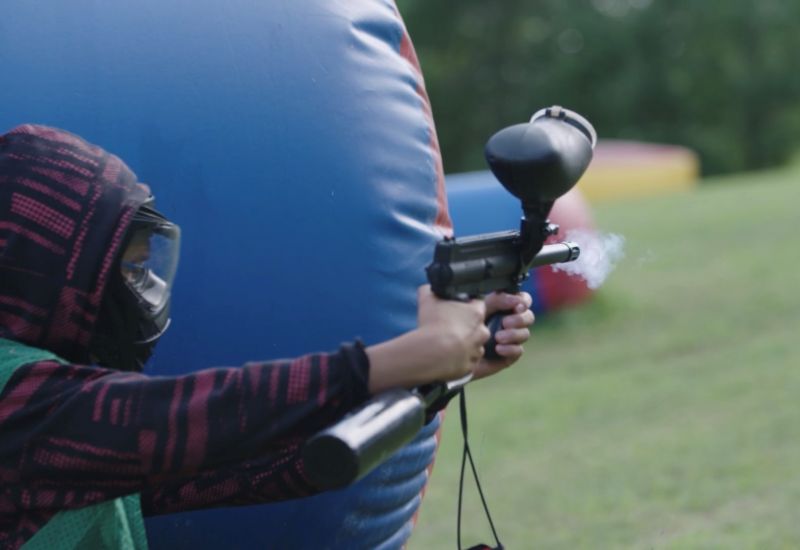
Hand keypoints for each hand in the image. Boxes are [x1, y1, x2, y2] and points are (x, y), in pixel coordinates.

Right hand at [365, 286, 488, 392]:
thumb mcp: (427, 298)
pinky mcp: (471, 366)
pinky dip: (459, 360)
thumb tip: (429, 289)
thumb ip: (430, 290)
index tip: (455, 311)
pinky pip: (467, 362)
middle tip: (449, 329)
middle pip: (477, 327)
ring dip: (463, 345)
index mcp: (476, 313)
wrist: (431, 353)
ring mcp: (477, 350)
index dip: (466, 307)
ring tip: (446, 346)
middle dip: (466, 328)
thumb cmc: (432, 323)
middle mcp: (482, 331)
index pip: (478, 305)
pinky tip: (446, 358)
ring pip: (473, 346)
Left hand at [472, 291, 533, 380]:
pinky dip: (510, 349)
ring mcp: (511, 339)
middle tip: (504, 323)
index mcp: (505, 307)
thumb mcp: (480, 308)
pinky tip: (498, 349)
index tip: (517, 306)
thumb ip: (497, 300)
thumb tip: (516, 299)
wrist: (454, 350)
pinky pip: (518, 351)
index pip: (523, 300)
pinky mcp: (509, 355)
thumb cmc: (465, 325)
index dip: (524, 301)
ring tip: (497, 337)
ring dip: (513, 334)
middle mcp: (511, 322)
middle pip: (529, 317)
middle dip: (519, 319)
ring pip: (525, 334)